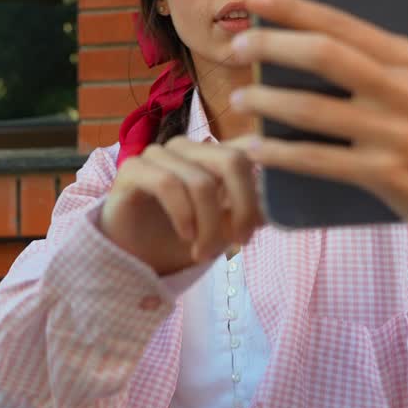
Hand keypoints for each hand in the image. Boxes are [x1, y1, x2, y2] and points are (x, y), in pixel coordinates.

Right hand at [100, 136, 262, 275]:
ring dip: (208, 225)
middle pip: (233, 161)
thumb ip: (249, 212)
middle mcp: (189, 148)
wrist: (131, 258)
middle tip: (241, 242)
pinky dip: (183, 214)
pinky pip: (167, 184)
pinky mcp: (133, 168)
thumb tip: (276, 205)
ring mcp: (159, 154)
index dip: (267, 179)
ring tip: (203, 253)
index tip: (264, 221)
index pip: (251, 148)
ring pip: (201, 181)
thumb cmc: (178, 240)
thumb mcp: (225, 230)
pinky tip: (186, 236)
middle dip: (243, 207)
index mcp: (213, 155)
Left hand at [229, 0, 407, 299]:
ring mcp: (393, 134)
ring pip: (313, 109)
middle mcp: (403, 91)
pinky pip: (318, 160)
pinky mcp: (384, 175)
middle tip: (236, 45)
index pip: (344, 24)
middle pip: (323, 56)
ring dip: (266, 100)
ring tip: (238, 95)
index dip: (295, 8)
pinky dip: (280, 154)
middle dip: (271, 45)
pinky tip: (254, 149)